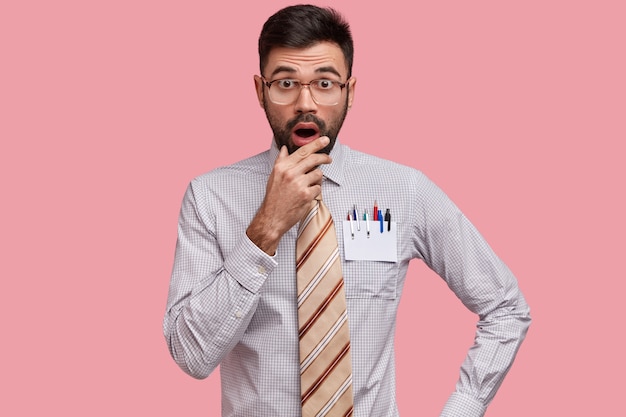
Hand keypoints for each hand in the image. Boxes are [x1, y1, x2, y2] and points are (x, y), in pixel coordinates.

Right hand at [246, 136, 331, 254]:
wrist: (272, 217)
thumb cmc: (274, 197)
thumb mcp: (274, 176)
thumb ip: (281, 161)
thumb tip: (284, 148)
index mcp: (282, 167)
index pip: (303, 151)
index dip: (316, 144)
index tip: (324, 140)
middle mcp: (290, 173)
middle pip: (314, 159)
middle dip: (324, 157)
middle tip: (329, 159)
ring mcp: (299, 184)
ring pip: (318, 174)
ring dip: (317, 179)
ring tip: (309, 185)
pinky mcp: (306, 195)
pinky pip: (318, 188)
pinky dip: (315, 191)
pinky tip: (307, 195)